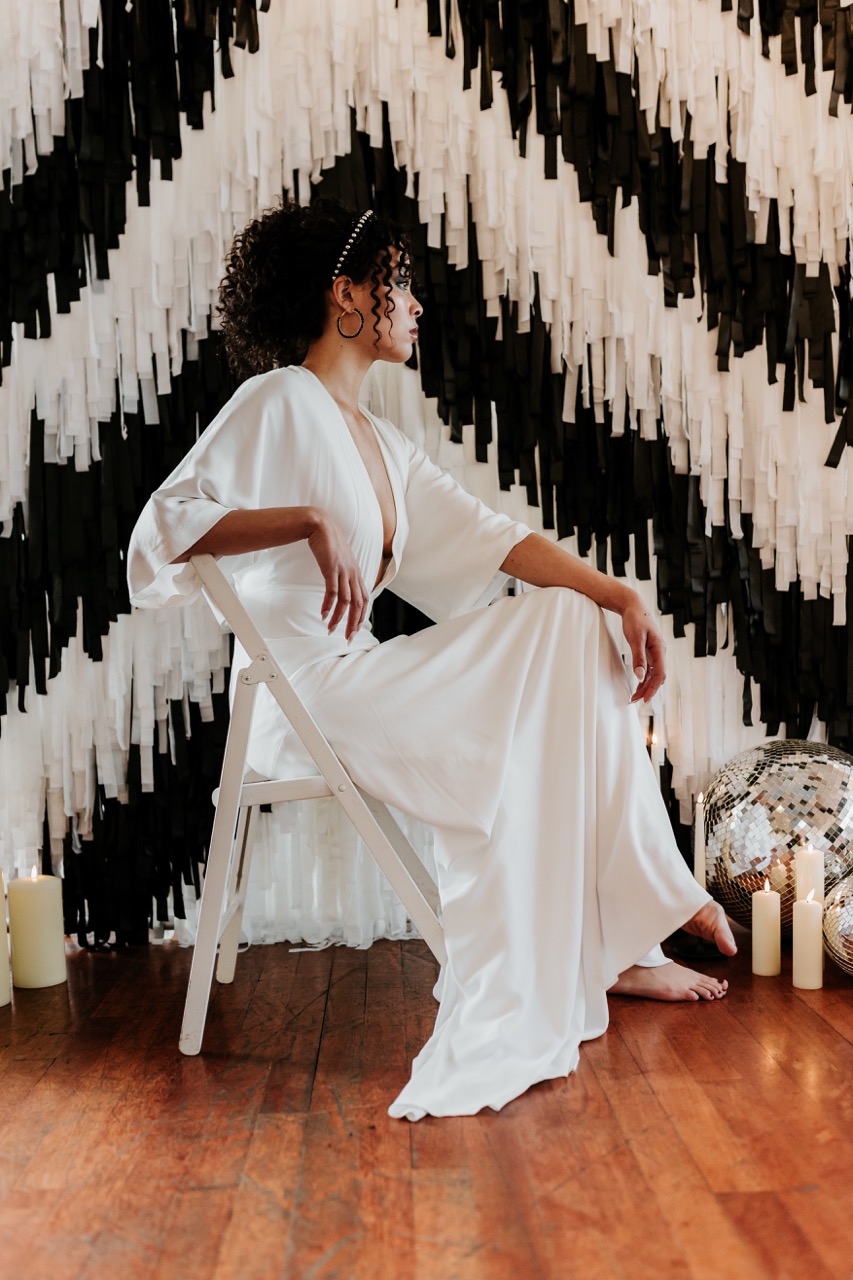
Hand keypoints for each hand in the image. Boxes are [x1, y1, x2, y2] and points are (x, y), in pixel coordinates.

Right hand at [307, 515, 368, 641]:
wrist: (321, 525)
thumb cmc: (328, 542)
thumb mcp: (340, 560)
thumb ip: (342, 574)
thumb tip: (339, 588)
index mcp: (356, 573)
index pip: (365, 599)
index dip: (361, 616)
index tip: (354, 629)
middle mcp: (353, 573)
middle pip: (359, 604)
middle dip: (354, 623)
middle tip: (347, 637)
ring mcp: (343, 571)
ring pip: (346, 601)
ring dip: (339, 618)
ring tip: (331, 630)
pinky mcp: (332, 568)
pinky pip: (332, 591)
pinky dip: (329, 605)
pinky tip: (324, 615)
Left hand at [621, 596, 665, 702]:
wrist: (633, 606)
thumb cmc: (635, 619)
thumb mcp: (635, 638)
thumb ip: (638, 657)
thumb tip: (640, 677)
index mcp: (660, 649)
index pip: (660, 674)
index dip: (653, 688)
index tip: (645, 699)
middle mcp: (660, 652)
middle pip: (658, 677)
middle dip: (648, 690)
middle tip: (636, 701)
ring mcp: (655, 653)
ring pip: (653, 674)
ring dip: (645, 686)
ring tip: (634, 697)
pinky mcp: (648, 652)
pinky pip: (648, 669)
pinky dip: (643, 678)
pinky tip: (637, 685)